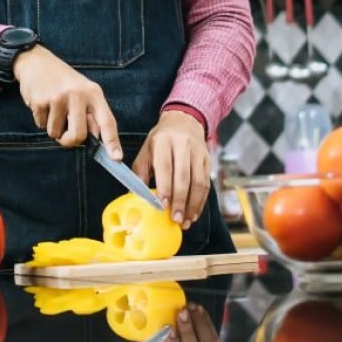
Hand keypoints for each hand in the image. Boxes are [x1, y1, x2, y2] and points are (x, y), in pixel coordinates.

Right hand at [13, 45, 121, 157]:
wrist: (36, 62)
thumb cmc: (63, 81)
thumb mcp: (82, 90)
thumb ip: (90, 113)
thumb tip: (97, 139)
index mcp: (93, 93)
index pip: (107, 121)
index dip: (112, 142)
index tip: (116, 158)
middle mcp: (78, 95)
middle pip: (78, 136)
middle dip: (69, 141)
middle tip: (64, 134)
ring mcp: (58, 98)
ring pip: (56, 133)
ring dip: (52, 128)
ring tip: (52, 108)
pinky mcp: (40, 101)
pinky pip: (41, 126)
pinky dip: (41, 120)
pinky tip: (42, 103)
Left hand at [132, 111, 209, 227]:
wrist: (184, 121)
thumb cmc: (161, 139)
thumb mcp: (146, 149)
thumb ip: (140, 170)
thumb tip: (135, 195)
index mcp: (163, 141)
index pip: (165, 166)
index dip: (165, 187)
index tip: (162, 206)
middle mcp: (182, 145)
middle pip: (184, 176)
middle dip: (180, 201)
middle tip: (176, 219)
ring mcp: (197, 152)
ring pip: (198, 182)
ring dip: (193, 205)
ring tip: (186, 220)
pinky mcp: (207, 159)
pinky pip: (206, 183)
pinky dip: (201, 201)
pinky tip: (194, 212)